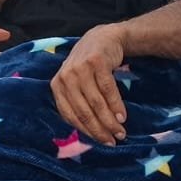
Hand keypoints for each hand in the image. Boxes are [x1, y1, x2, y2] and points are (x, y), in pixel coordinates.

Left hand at [50, 25, 127, 145]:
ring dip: (110, 121)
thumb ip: (77, 102)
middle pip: (84, 111)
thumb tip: (90, 133)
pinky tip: (122, 117)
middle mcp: (66, 77)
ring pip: (97, 102)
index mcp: (57, 85)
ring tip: (120, 132)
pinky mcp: (96, 62)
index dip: (86, 131)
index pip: (69, 115)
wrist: (103, 38)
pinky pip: (108, 90)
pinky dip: (116, 105)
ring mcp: (80, 68)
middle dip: (100, 130)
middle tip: (113, 141)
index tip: (100, 142)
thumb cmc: (89, 67)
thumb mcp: (76, 82)